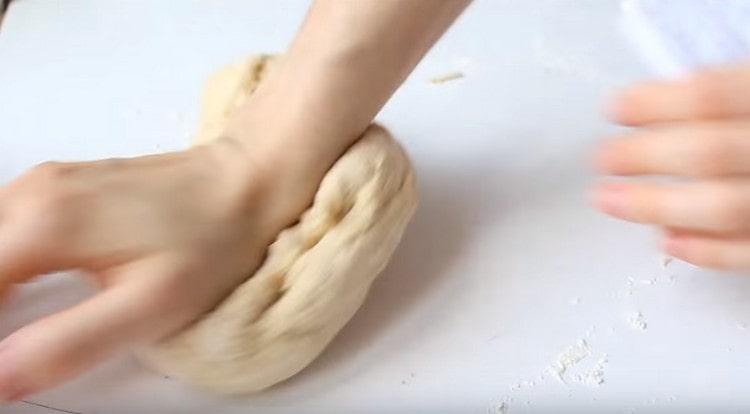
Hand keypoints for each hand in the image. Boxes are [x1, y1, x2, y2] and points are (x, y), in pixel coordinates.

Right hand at [0, 135, 316, 400]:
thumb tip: (1, 377)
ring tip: (15, 322)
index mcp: (44, 225)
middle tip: (15, 342)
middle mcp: (33, 194)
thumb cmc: (212, 240)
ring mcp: (45, 182)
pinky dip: (2, 260)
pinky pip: (3, 224)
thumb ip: (66, 345)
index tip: (6, 357)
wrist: (245, 184)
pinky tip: (23, 286)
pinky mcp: (60, 184)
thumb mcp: (148, 309)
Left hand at [594, 64, 749, 269]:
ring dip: (656, 206)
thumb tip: (664, 101)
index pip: (712, 95)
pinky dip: (707, 251)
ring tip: (608, 200)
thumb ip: (735, 93)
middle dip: (645, 157)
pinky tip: (666, 243)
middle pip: (712, 152)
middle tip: (602, 158)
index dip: (655, 103)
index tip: (616, 109)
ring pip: (727, 207)